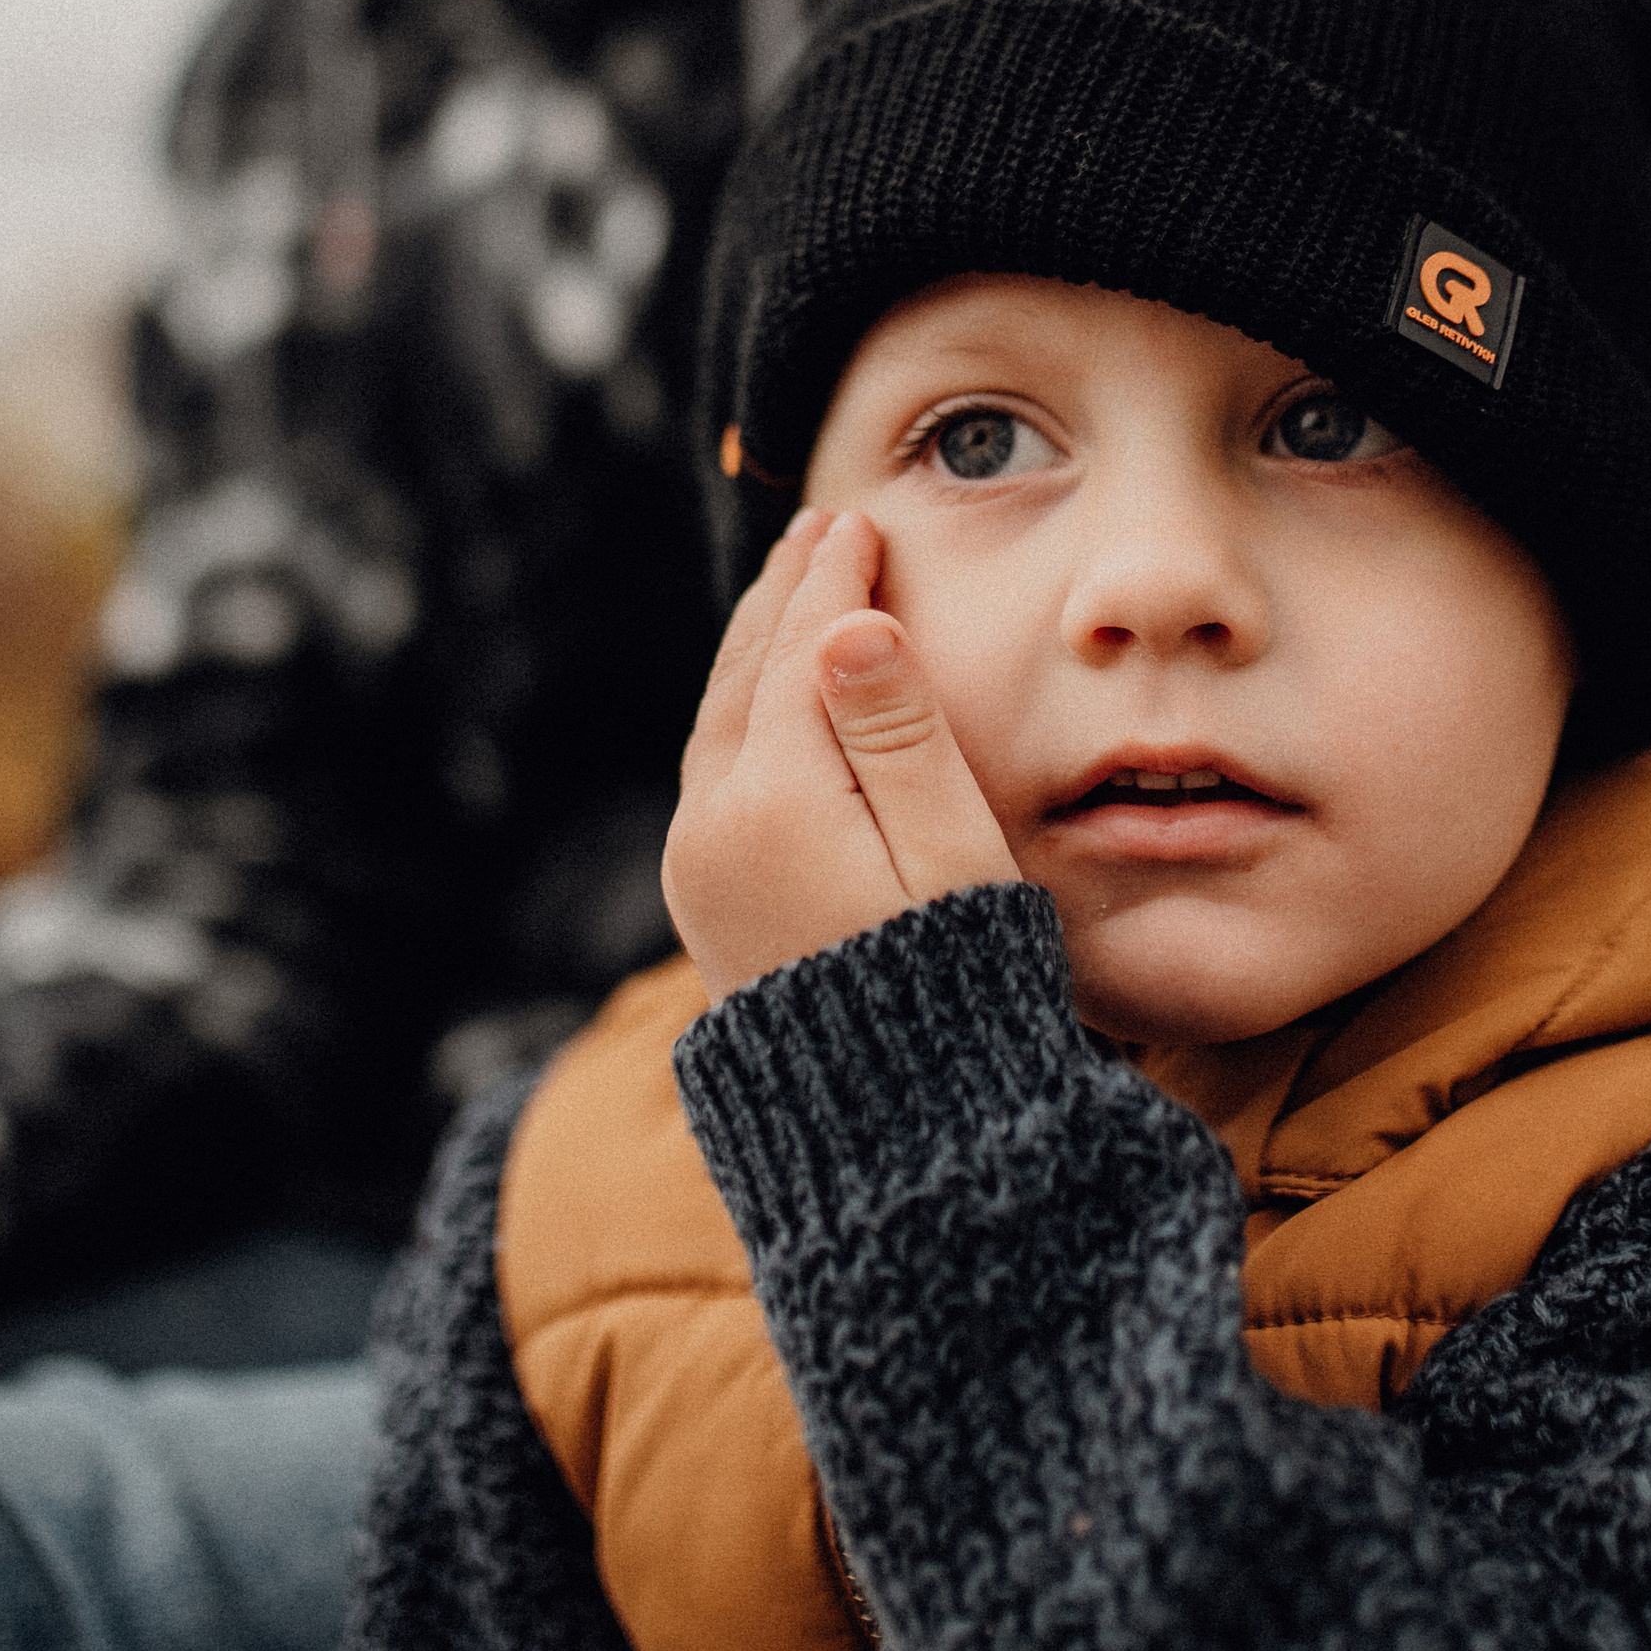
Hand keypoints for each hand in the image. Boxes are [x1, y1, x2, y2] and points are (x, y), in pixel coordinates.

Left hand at [662, 505, 1020, 995]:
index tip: (861, 521)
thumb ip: (899, 737)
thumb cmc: (954, 984)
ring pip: (719, 719)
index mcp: (776, 804)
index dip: (834, 582)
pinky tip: (769, 692)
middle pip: (746, 676)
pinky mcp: (703, 899)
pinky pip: (712, 768)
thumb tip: (848, 624)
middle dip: (785, 597)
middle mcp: (712, 827)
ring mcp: (696, 867)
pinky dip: (741, 706)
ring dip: (756, 645)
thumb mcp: (951, 855)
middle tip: (820, 527)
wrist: (893, 1129)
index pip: (803, 653)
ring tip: (794, 586)